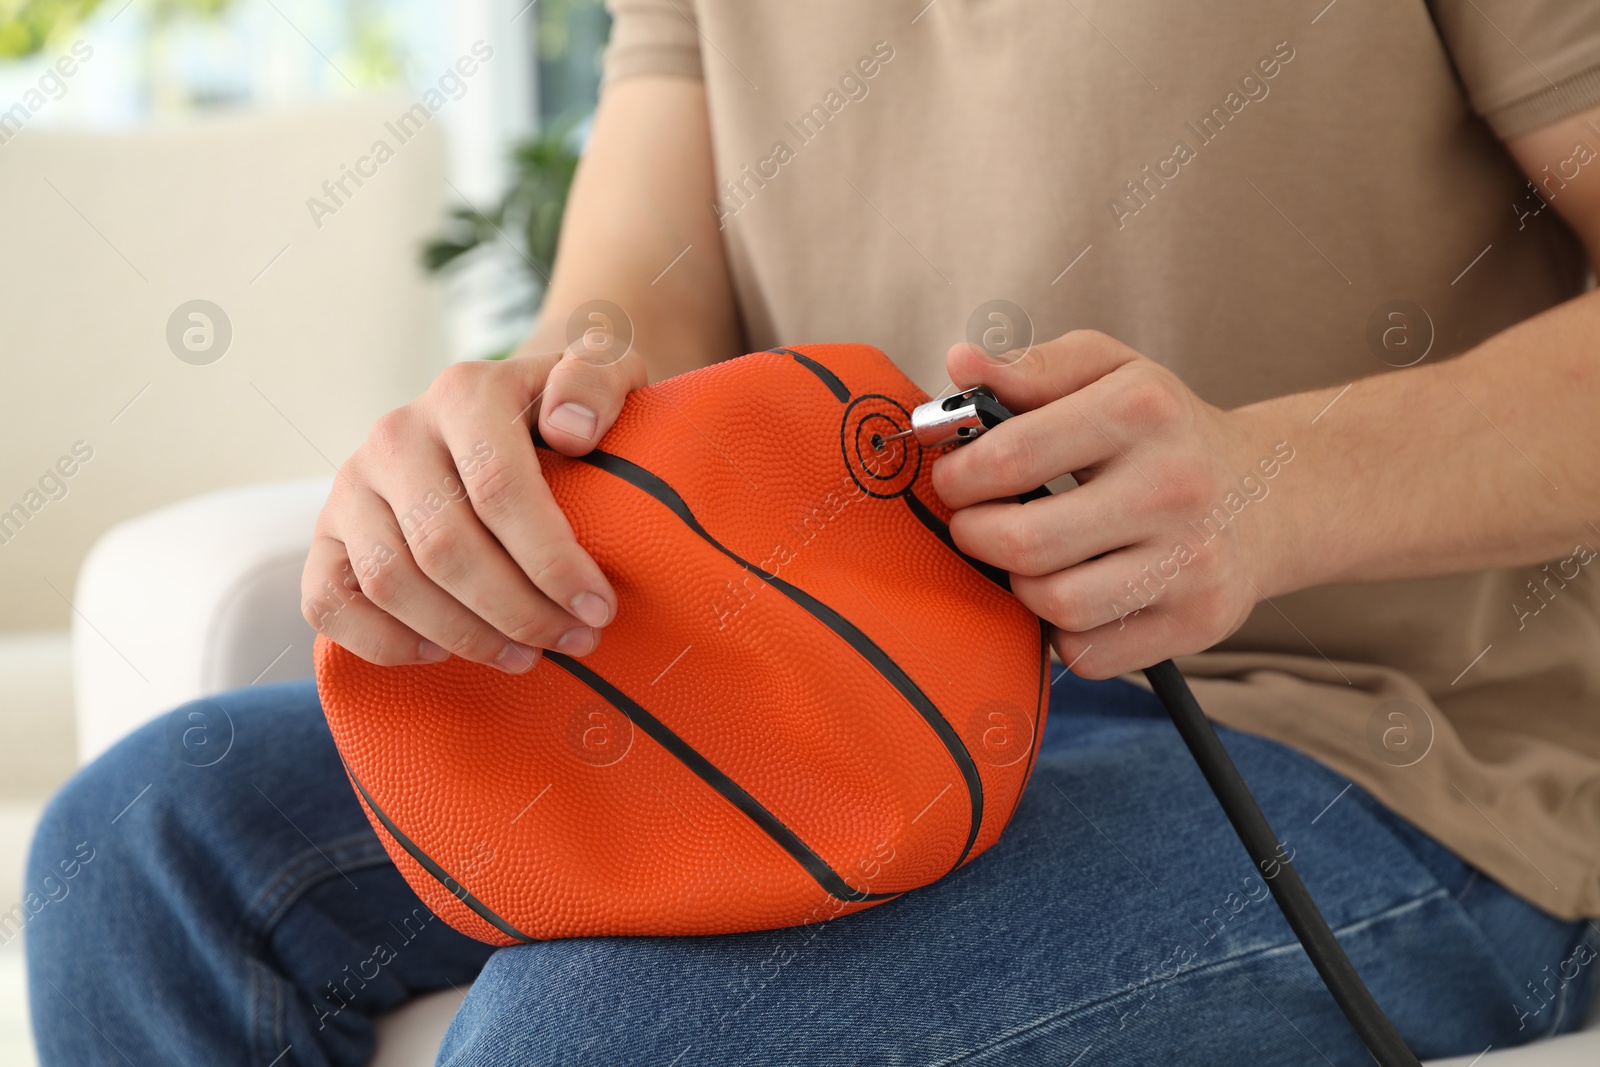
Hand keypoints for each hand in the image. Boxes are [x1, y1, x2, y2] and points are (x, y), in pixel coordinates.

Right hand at [301, 344, 646, 671]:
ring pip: (390, 581)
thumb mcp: (603, 370)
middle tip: (575, 639)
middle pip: (445, 546)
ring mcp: (352, 486)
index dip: (551, 560)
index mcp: (464, 394)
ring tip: (525, 654)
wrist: (505, 411)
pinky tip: (443, 653)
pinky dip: (382, 642)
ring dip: (462, 634)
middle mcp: (396, 435)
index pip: (499, 489)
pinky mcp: (326, 533)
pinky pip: (327, 601)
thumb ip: (599, 379)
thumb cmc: (567, 410)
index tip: (598, 606)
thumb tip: (571, 431)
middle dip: (517, 610)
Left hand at [931, 330, 1286, 678]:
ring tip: (1034, 557)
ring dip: (1022, 586)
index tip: (956, 479)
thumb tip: (959, 364)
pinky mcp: (1198, 622)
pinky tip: (1080, 592)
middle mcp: (1175, 485)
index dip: (958, 476)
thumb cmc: (1165, 431)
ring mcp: (1192, 560)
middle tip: (978, 524)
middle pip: (1023, 542)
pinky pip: (1089, 653)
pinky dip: (1066, 632)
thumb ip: (1029, 368)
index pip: (1008, 458)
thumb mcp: (1109, 372)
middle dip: (976, 536)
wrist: (1270, 493)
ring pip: (1054, 604)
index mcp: (1142, 409)